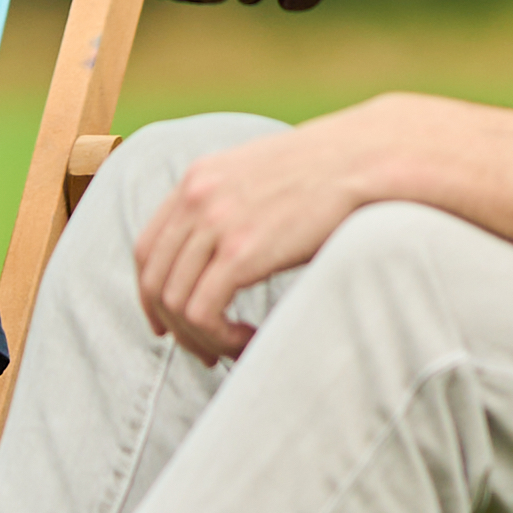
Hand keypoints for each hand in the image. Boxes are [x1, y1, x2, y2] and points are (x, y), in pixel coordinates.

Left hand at [129, 101, 438, 353]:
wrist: (365, 160)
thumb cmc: (328, 175)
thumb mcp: (261, 178)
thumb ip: (232, 206)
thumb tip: (224, 254)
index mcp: (196, 179)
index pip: (147, 248)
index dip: (149, 294)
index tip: (167, 324)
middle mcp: (195, 198)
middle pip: (155, 280)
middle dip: (173, 327)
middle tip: (204, 352)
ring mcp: (215, 223)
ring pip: (176, 303)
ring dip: (201, 338)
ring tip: (233, 349)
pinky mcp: (240, 251)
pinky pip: (203, 312)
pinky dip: (219, 338)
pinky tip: (248, 341)